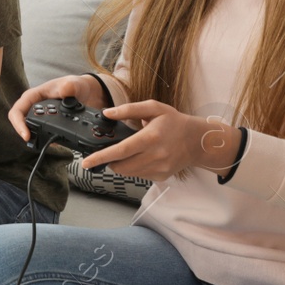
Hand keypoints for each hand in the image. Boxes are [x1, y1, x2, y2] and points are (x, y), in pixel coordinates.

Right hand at [7, 73, 110, 141]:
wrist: (86, 93)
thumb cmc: (75, 85)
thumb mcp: (74, 83)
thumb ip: (70, 86)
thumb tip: (64, 90)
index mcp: (33, 96)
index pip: (18, 110)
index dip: (18, 124)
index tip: (26, 135)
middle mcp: (34, 107)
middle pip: (21, 123)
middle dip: (27, 134)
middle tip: (37, 143)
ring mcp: (41, 117)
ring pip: (31, 131)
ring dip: (38, 138)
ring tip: (51, 143)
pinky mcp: (49, 125)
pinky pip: (44, 135)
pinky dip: (49, 140)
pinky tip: (58, 143)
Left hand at [80, 100, 227, 180]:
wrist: (197, 141)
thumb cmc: (174, 122)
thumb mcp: (154, 108)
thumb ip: (129, 109)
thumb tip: (107, 113)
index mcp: (151, 138)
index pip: (121, 150)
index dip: (101, 157)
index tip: (87, 162)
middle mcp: (155, 156)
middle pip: (121, 165)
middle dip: (107, 161)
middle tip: (103, 154)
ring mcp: (159, 168)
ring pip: (128, 172)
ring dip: (119, 165)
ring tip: (122, 153)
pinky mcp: (161, 176)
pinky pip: (139, 175)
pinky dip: (133, 168)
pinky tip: (138, 157)